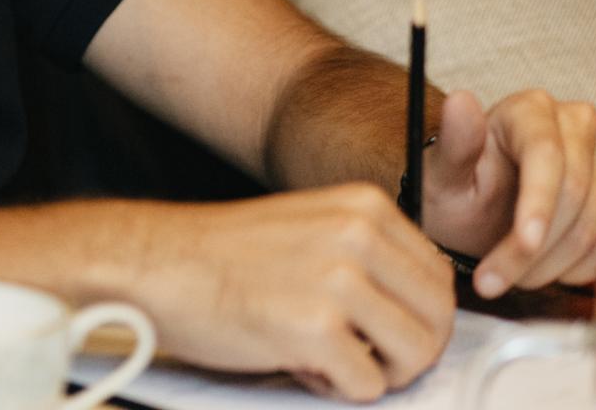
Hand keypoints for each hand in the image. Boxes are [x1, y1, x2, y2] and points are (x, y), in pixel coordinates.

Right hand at [135, 185, 454, 401]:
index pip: (440, 277)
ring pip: (417, 355)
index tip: (378, 326)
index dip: (415, 316)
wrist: (156, 264)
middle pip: (438, 319)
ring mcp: (338, 281)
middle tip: (361, 353)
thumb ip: (370, 252)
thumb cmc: (223, 255)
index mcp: (363, 206)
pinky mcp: (315, 329)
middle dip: (407, 350)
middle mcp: (357, 236)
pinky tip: (298, 362)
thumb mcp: (311, 226)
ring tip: (328, 355)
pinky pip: (368, 386)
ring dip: (378, 371)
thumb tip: (421, 301)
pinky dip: (336, 388)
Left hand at [423, 88, 595, 297]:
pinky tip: (557, 269)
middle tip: (499, 278)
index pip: (545, 153)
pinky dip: (592, 263)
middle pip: (575, 191)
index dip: (538, 203)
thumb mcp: (443, 174)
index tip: (524, 243)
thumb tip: (460, 100)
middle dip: (538, 247)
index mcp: (528, 109)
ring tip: (519, 275)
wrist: (475, 217)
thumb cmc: (459, 191)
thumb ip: (454, 142)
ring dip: (559, 261)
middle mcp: (576, 122)